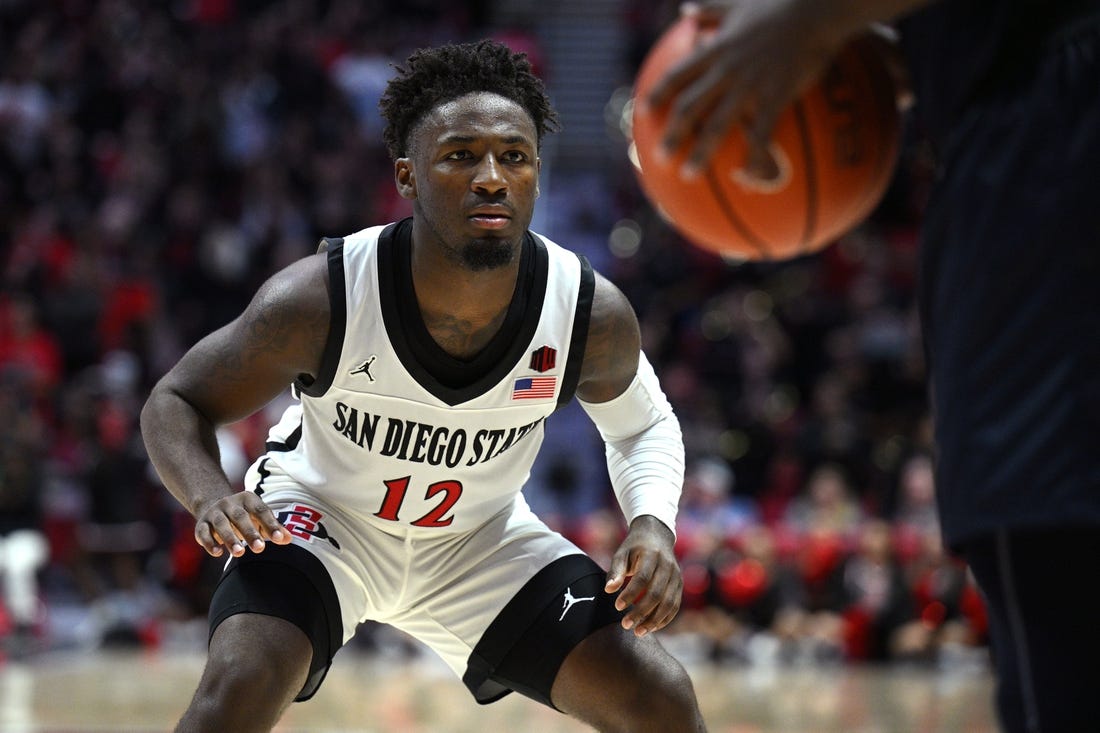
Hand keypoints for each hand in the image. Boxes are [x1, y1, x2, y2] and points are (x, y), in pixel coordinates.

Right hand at [193, 491, 291, 557]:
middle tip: (260, 549)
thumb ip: (273, 528)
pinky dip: (209, 543)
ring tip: (239, 553)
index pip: (260, 511)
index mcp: (247, 499)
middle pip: (240, 517)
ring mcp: (214, 513)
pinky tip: (218, 553)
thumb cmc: (245, 515)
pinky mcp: (201, 524)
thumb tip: (288, 539)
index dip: (270, 524)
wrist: (214, 506)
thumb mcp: (259, 518)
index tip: (278, 539)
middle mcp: (229, 503)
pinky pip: (203, 532)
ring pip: (221, 524)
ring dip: (230, 539)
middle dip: (250, 533)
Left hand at [604, 515, 683, 636]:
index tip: (617, 607)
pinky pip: (675, 605)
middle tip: (625, 625)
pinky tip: (651, 628)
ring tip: (638, 632)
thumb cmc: (634, 547)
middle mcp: (668, 566)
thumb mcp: (622, 553)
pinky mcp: (679, 584)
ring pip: (669, 603)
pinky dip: (664, 619)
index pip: (643, 578)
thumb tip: (608, 590)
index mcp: (652, 555)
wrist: (657, 536)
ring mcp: (676, 576)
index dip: (630, 594)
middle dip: (641, 612)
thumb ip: (615, 571)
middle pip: (656, 593)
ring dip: (654, 620)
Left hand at [647, 0, 856, 178]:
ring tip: (688, 176)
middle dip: (672, 135)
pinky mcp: (775, 96)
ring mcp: (749, 85)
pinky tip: (750, 176)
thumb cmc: (780, 2)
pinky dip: (754, 155)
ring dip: (700, 152)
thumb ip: (711, 9)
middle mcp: (726, 70)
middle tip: (659, 160)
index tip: (644, 113)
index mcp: (716, 49)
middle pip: (690, 107)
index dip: (658, 94)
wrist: (817, 8)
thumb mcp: (738, 2)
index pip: (677, 75)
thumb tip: (685, 10)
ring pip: (717, 124)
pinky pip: (761, 133)